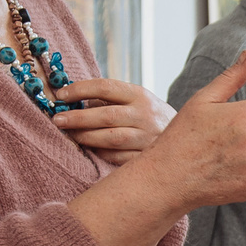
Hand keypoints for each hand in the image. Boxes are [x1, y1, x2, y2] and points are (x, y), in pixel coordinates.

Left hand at [54, 79, 172, 159]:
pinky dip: (101, 153)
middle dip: (77, 118)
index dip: (80, 90)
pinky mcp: (147, 158)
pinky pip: (118, 157)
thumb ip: (109, 99)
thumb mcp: (136, 100)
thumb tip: (71, 100)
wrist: (187, 137)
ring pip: (111, 139)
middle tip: (58, 120)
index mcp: (140, 95)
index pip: (105, 87)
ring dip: (86, 137)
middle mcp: (145, 115)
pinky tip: (90, 149)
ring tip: (71, 135)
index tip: (60, 95)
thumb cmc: (149, 117)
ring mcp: (148, 138)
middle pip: (106, 116)